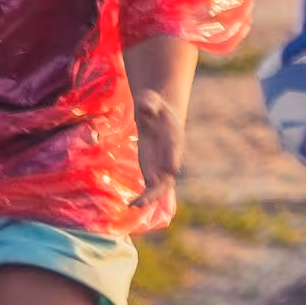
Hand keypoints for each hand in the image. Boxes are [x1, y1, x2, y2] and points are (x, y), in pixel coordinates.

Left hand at [133, 91, 186, 212]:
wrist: (159, 115)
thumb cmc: (155, 106)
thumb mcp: (151, 100)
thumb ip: (149, 103)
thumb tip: (146, 108)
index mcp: (173, 136)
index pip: (175, 149)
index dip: (173, 158)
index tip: (172, 169)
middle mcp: (170, 155)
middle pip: (170, 173)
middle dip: (163, 185)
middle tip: (150, 194)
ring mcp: (162, 165)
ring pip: (161, 186)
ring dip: (151, 197)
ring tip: (135, 204)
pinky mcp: (153, 171)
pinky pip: (151, 188)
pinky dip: (144, 197)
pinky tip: (130, 205)